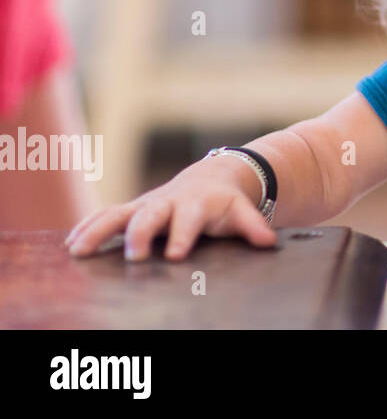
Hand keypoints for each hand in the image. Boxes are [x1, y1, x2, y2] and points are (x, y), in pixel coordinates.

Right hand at [63, 157, 275, 261]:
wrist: (212, 178)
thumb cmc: (225, 203)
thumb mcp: (241, 212)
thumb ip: (253, 226)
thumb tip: (269, 242)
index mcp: (196, 204)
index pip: (190, 220)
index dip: (183, 236)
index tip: (175, 255)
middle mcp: (168, 202)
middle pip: (150, 215)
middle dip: (140, 234)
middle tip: (133, 256)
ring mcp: (147, 204)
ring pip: (119, 213)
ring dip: (98, 230)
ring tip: (78, 249)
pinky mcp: (132, 209)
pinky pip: (105, 215)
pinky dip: (87, 226)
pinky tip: (70, 244)